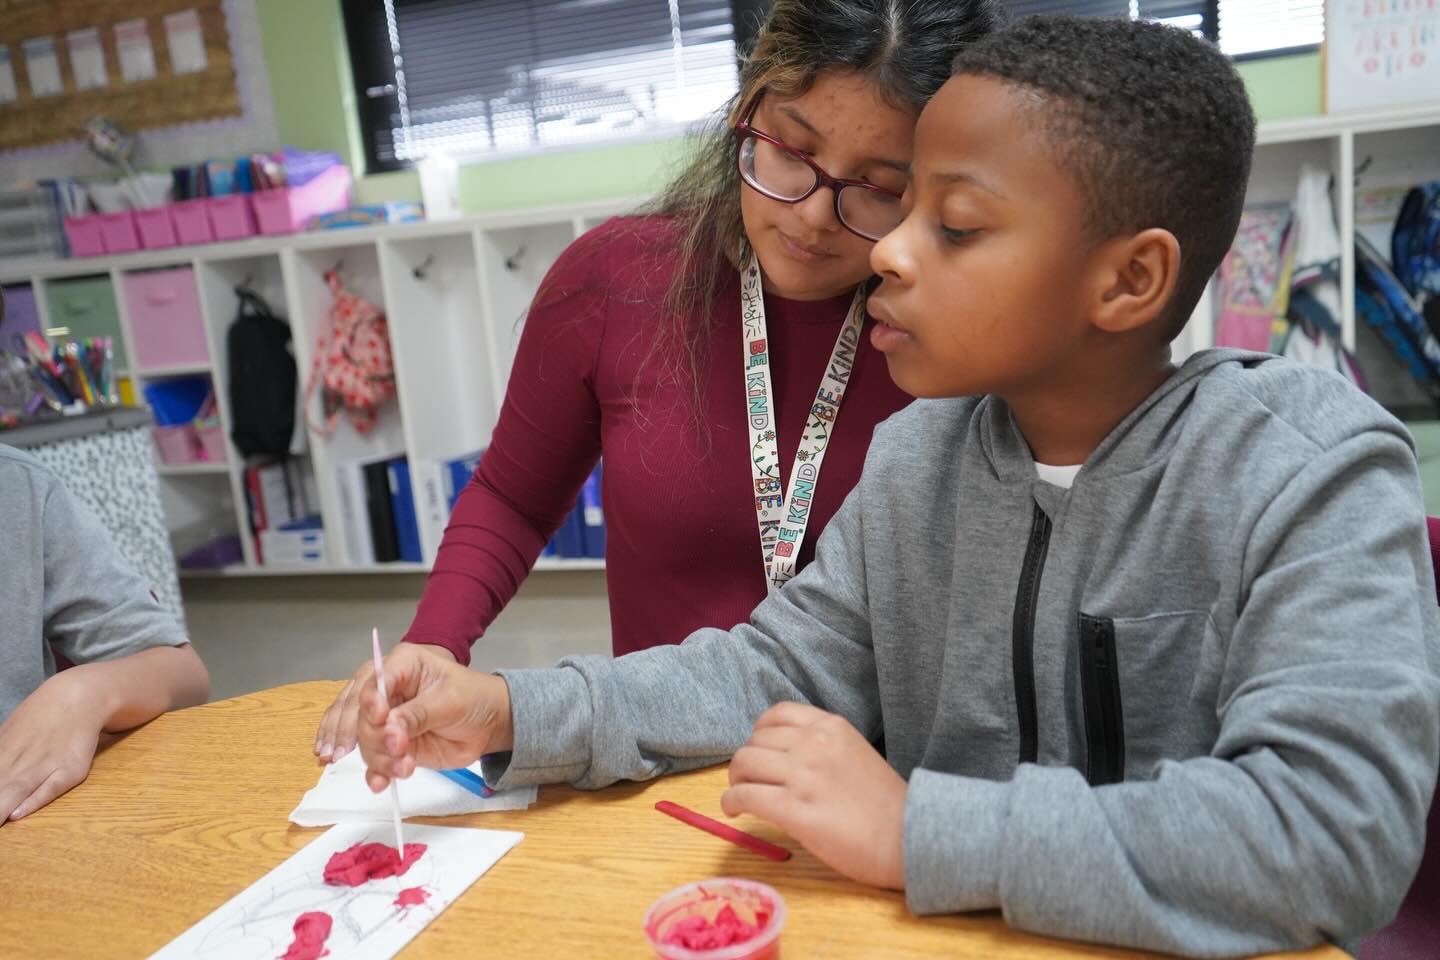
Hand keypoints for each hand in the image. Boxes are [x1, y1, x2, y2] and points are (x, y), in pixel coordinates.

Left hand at [0, 671, 106, 822]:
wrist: (79, 697)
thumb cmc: (42, 717)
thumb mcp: (8, 732)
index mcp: (2, 752)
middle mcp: (19, 760)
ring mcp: (45, 765)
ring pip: (14, 792)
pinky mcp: (70, 770)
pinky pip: (49, 789)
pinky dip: (33, 801)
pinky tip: (17, 815)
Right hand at [357, 643, 513, 792]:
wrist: (488, 724)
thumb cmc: (474, 697)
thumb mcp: (450, 700)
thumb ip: (418, 713)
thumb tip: (389, 727)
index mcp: (401, 665)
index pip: (373, 681)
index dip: (371, 701)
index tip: (381, 718)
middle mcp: (387, 691)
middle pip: (359, 713)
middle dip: (374, 735)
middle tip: (398, 747)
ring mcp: (386, 721)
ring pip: (364, 740)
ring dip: (380, 758)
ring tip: (406, 767)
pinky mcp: (390, 746)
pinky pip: (373, 761)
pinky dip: (375, 773)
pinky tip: (381, 783)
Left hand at [721, 702, 907, 889]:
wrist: (908, 837)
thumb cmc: (886, 804)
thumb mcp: (856, 754)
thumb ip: (822, 748)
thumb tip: (782, 758)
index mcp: (831, 727)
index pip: (777, 713)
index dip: (759, 732)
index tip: (759, 750)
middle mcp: (813, 743)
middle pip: (755, 741)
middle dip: (746, 761)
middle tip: (748, 781)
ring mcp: (803, 775)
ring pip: (744, 764)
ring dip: (735, 780)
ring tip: (740, 795)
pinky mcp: (793, 809)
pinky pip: (744, 796)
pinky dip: (731, 802)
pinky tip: (735, 812)